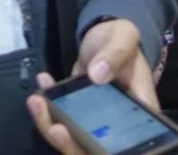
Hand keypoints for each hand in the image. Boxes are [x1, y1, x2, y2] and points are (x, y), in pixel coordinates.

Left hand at [27, 19, 158, 153]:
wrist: (103, 34)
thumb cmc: (121, 37)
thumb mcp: (123, 37)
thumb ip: (115, 54)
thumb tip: (97, 75)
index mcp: (140, 112)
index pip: (130, 144)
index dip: (106, 151)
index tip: (85, 142)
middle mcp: (119, 124)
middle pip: (95, 149)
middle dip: (71, 145)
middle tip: (55, 128)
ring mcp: (95, 121)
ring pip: (73, 138)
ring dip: (51, 125)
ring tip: (37, 102)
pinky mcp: (76, 112)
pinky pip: (60, 118)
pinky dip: (46, 105)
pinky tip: (42, 83)